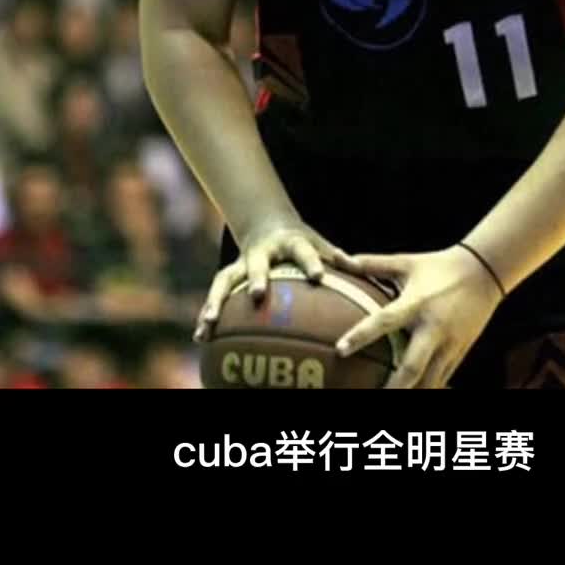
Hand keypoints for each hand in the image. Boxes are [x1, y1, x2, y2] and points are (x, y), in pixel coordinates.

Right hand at [193, 219, 353, 341]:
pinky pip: (216, 296)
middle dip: (257, 278)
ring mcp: (242, 264)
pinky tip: (200, 338)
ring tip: (209, 323)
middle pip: (258, 264)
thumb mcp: (319, 244)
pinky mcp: (228, 276)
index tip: (319, 276)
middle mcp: (262, 252)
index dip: (311, 262)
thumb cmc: (301, 243)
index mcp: (290, 243)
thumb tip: (364, 269)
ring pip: (226, 280)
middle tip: (258, 295)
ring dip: (217, 301)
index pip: (303, 251)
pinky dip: (207, 315)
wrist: (267, 225)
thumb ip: (338, 258)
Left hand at [335, 245, 502, 387]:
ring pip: (430, 382)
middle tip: (372, 399)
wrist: (484, 272)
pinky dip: (426, 391)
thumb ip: (372, 264)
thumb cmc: (438, 266)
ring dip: (411, 395)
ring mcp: (449, 344)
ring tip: (391, 404)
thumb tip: (338, 257)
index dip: (362, 335)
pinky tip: (412, 397)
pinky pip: (441, 380)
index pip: (385, 320)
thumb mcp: (406, 262)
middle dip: (393, 388)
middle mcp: (433, 328)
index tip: (340, 350)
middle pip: (412, 366)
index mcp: (416, 303)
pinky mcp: (460, 353)